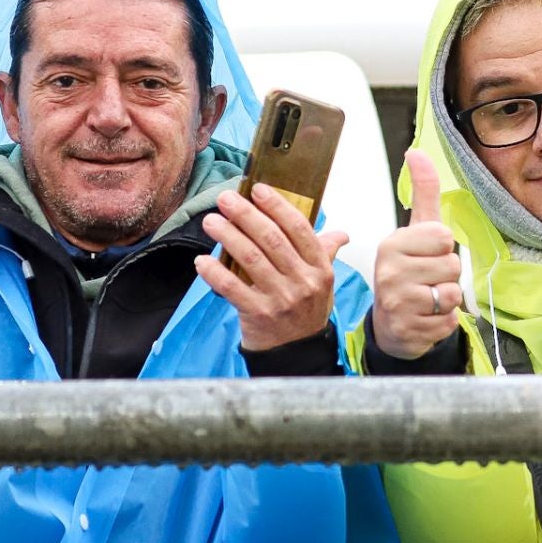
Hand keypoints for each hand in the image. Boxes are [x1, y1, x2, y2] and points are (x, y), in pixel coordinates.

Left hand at [195, 183, 347, 351]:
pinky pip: (233, 288)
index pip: (300, 229)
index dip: (278, 206)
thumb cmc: (307, 311)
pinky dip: (215, 273)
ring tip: (211, 221)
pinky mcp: (258, 314)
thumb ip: (325, 253)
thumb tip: (340, 234)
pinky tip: (201, 261)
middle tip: (225, 199)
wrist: (297, 353)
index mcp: (320, 268)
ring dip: (228, 236)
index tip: (258, 189)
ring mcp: (281, 299)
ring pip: (251, 260)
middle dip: (246, 215)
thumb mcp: (323, 282)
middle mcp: (303, 282)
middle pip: (272, 240)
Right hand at [370, 151, 464, 361]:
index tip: (425, 255)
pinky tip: (425, 319)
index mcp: (392, 244)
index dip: (443, 248)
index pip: (444, 237)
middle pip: (452, 265)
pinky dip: (444, 322)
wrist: (391, 323)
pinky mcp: (409, 331)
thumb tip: (416, 151)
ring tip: (426, 299)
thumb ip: (423, 191)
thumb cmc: (409, 270)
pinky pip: (449, 321)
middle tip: (426, 280)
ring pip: (452, 294)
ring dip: (447, 299)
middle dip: (447, 275)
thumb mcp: (415, 230)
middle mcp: (389, 272)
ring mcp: (397, 303)